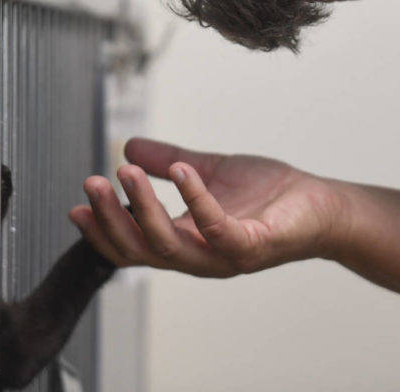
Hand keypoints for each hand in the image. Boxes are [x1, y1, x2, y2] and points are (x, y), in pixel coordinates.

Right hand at [69, 138, 346, 277]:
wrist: (323, 205)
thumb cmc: (270, 194)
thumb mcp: (209, 170)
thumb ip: (169, 161)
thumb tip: (129, 143)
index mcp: (185, 241)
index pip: (133, 245)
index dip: (102, 229)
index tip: (75, 204)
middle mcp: (199, 255)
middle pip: (142, 249)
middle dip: (110, 219)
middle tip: (90, 183)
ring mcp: (225, 255)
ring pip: (170, 245)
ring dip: (143, 209)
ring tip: (125, 172)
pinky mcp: (252, 246)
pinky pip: (217, 229)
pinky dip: (196, 200)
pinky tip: (183, 171)